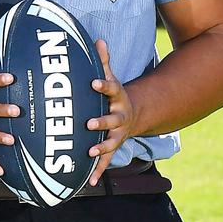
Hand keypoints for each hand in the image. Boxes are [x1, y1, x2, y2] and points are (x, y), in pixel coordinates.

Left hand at [85, 39, 135, 185]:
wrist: (133, 115)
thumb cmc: (113, 94)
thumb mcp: (111, 76)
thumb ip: (103, 61)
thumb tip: (98, 39)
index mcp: (117, 98)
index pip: (111, 88)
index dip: (103, 85)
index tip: (93, 82)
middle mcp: (119, 117)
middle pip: (111, 120)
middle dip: (100, 122)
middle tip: (88, 123)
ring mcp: (117, 134)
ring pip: (109, 143)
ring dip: (100, 148)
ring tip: (89, 152)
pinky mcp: (112, 148)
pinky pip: (105, 161)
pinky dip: (97, 171)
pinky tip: (89, 182)